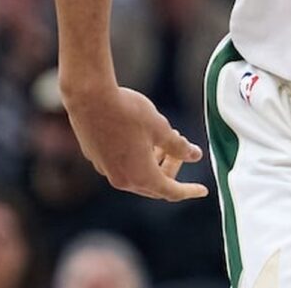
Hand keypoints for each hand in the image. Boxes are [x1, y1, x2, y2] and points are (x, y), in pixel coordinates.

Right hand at [60, 73, 207, 201]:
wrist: (89, 98)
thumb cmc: (127, 111)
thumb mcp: (160, 127)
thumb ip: (179, 146)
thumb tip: (195, 156)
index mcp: (141, 176)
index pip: (171, 192)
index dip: (189, 191)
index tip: (202, 190)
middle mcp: (122, 179)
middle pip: (154, 184)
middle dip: (171, 169)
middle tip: (181, 149)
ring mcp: (106, 170)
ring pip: (137, 175)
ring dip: (154, 162)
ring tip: (162, 139)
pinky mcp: (96, 158)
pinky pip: (122, 166)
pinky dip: (137, 158)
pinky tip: (140, 136)